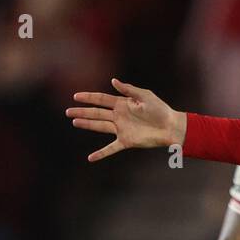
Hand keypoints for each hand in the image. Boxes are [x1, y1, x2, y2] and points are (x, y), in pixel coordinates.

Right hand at [66, 79, 186, 160]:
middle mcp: (119, 116)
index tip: (76, 96)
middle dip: (82, 112)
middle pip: (96, 113)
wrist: (170, 127)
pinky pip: (111, 148)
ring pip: (100, 127)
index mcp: (122, 103)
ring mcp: (121, 129)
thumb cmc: (160, 109)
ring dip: (87, 125)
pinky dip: (101, 153)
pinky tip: (90, 158)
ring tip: (74, 122)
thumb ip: (129, 89)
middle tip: (68, 111)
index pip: (101, 99)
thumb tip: (113, 81)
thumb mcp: (145, 96)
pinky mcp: (126, 141)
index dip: (89, 97)